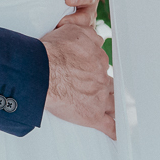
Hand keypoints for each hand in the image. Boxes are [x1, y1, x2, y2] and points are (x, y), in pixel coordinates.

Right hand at [40, 22, 114, 138]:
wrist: (42, 72)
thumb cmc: (51, 53)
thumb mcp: (70, 30)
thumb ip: (85, 28)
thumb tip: (93, 26)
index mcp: (96, 58)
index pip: (101, 61)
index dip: (95, 65)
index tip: (90, 67)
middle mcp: (101, 77)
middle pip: (109, 82)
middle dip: (105, 85)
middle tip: (98, 88)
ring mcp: (99, 97)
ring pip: (114, 102)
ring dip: (115, 105)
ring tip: (115, 109)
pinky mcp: (93, 115)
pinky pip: (109, 125)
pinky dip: (114, 131)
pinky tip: (117, 133)